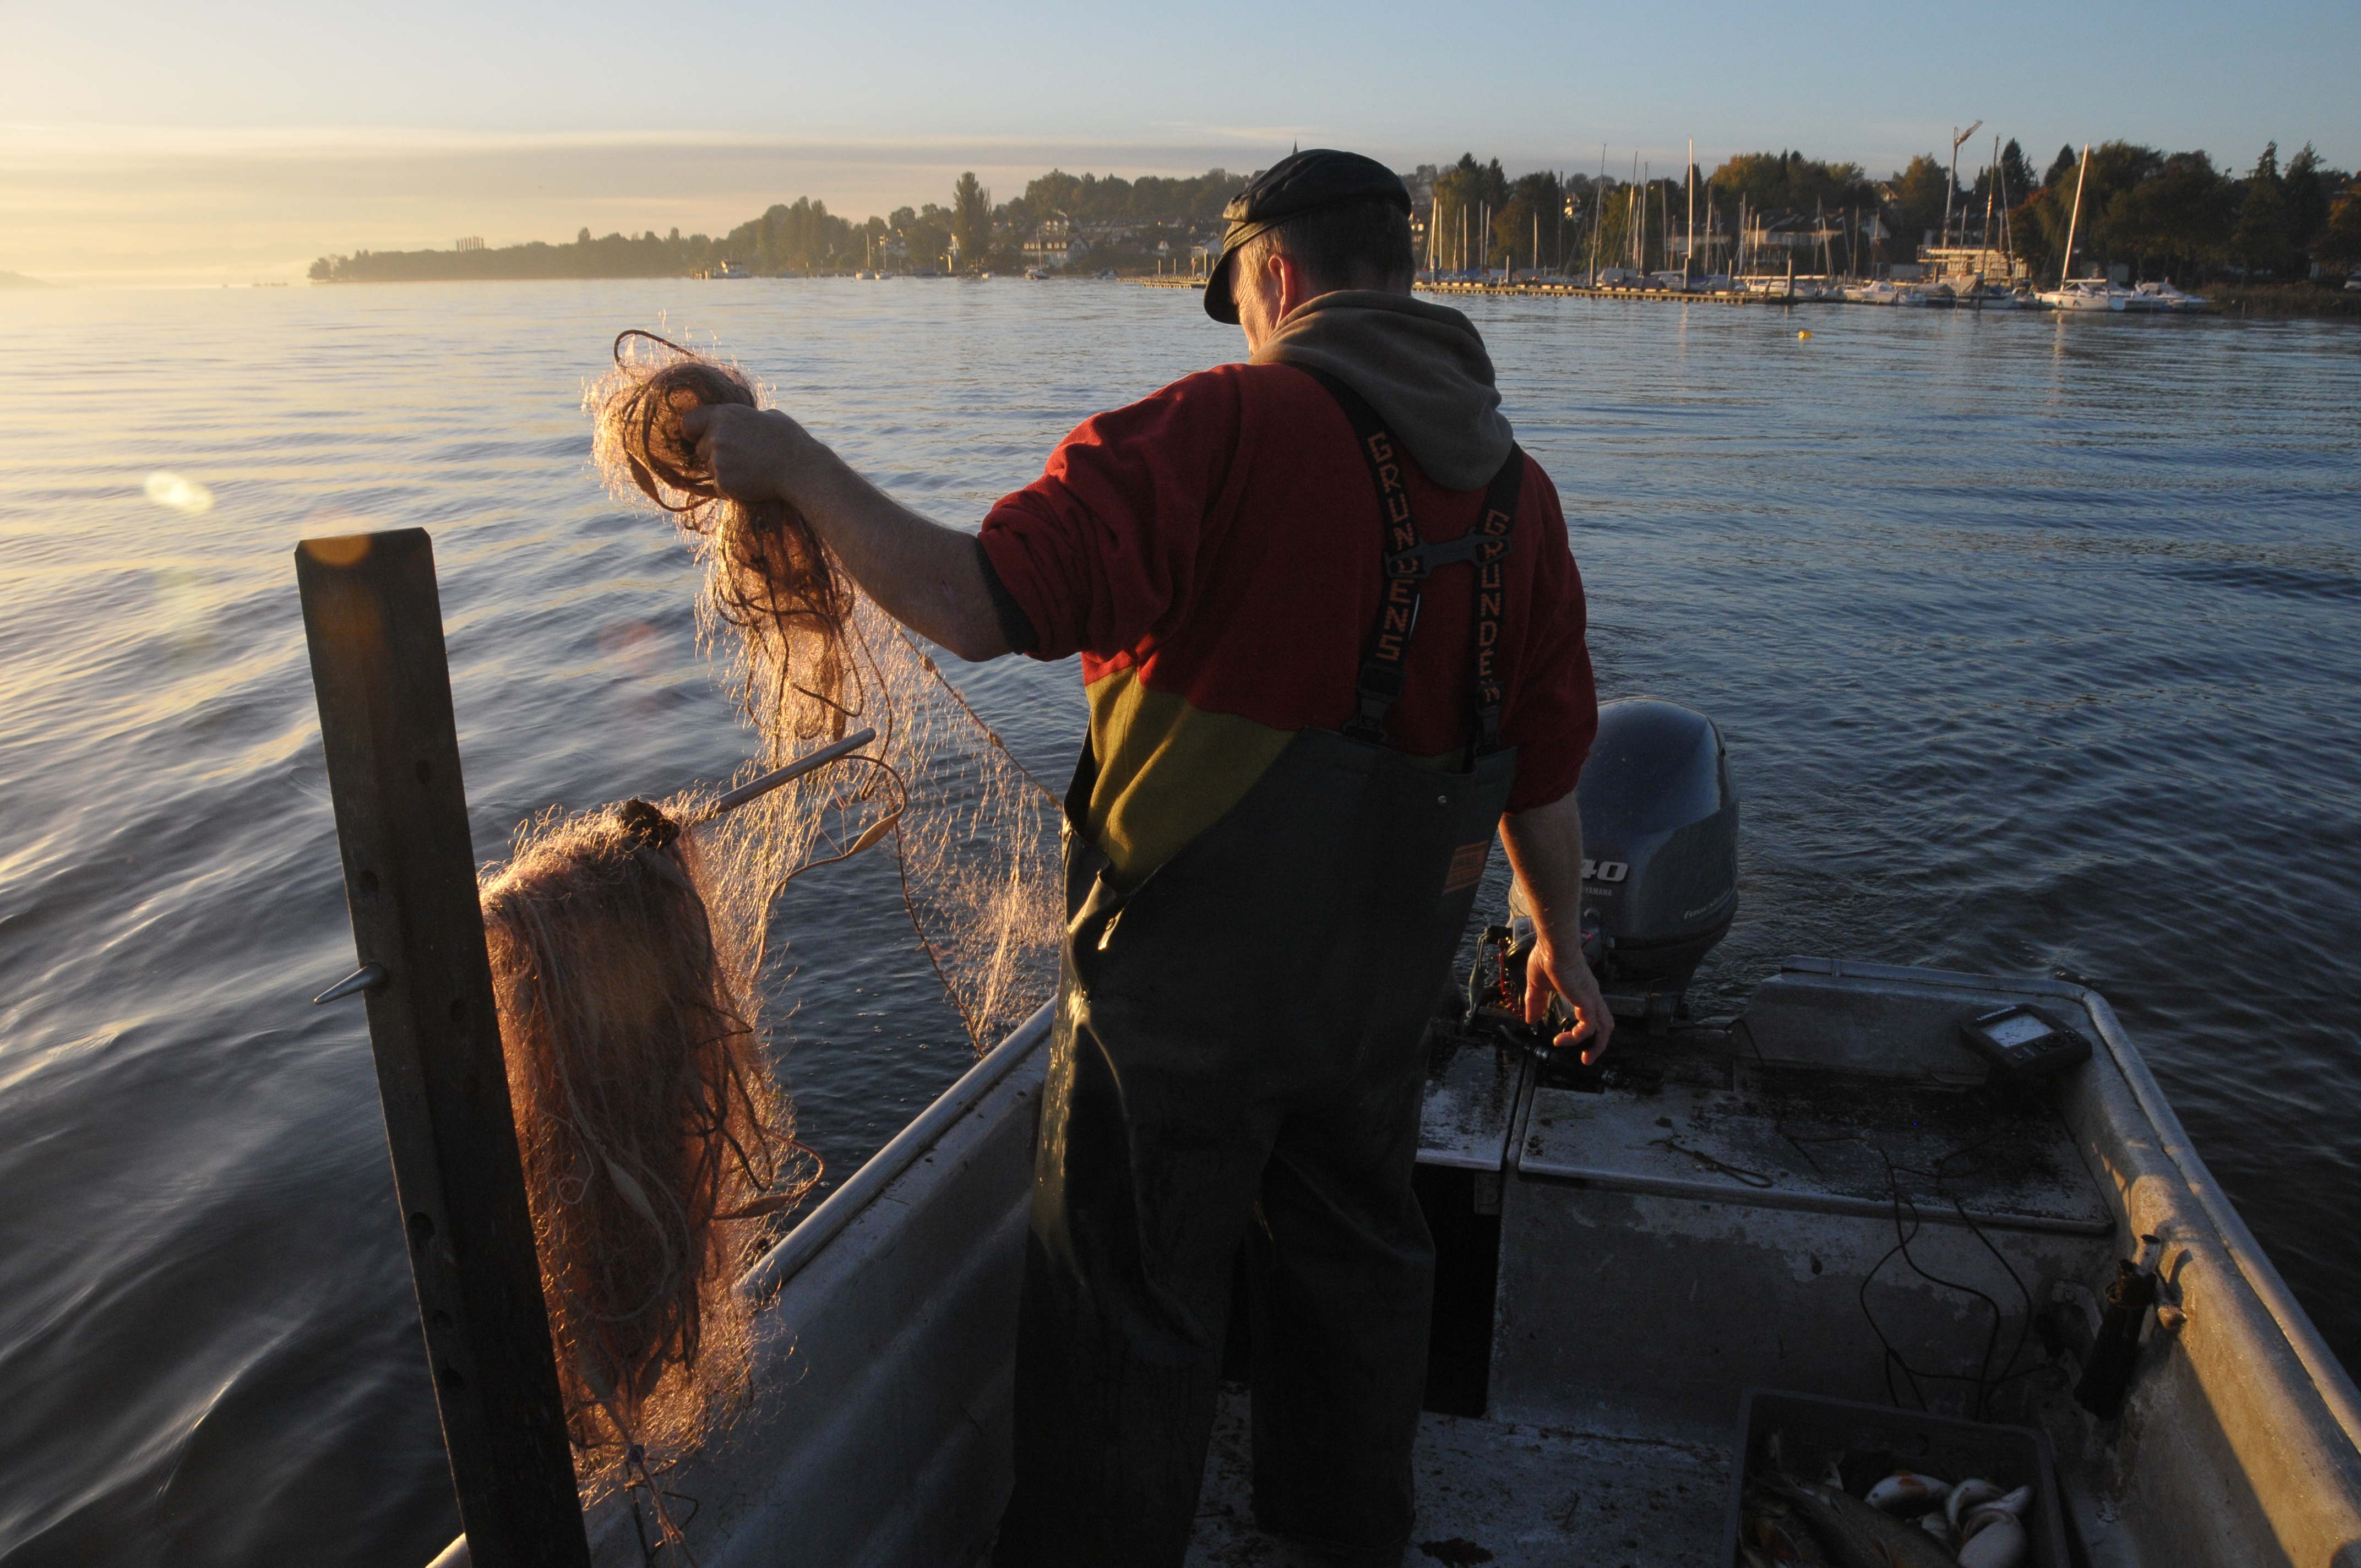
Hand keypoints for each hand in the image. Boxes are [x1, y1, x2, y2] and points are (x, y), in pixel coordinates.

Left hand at [677, 403, 818, 505]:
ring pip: (710, 469)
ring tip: (750, 470)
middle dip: (714, 454)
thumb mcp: (767, 416)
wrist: (799, 469)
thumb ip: (745, 419)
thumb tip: (741, 422)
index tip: (699, 437)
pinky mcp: (724, 482)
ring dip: (724, 471)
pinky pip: (720, 486)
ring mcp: (718, 461)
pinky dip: (732, 487)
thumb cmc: (789, 440)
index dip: (694, 431)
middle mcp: (716, 436)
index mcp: (724, 415)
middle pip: (700, 449)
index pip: (689, 422)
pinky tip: (752, 482)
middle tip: (740, 458)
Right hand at [1524, 928, 1613, 1065]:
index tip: (1564, 1039)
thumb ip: (1535, 1002)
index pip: (1594, 1014)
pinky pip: (1588, 1027)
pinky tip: (1561, 1039)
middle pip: (1606, 1024)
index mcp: (1583, 991)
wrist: (1553, 946)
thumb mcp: (1537, 985)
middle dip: (1599, 1044)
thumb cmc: (1547, 958)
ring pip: (1604, 1028)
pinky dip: (1577, 1037)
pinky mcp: (1587, 1002)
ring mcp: (1591, 999)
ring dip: (1596, 1045)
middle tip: (1586, 1058)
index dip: (1585, 1029)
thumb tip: (1531, 1020)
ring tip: (1584, 1058)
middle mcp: (1592, 996)